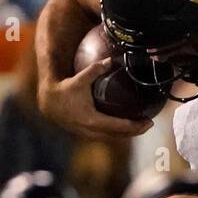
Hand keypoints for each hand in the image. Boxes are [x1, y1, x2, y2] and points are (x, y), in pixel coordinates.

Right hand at [38, 57, 153, 138]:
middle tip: (148, 124)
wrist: (49, 102)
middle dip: (135, 131)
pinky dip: (117, 132)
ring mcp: (89, 134)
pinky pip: (106, 135)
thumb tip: (110, 59)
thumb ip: (95, 69)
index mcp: (93, 120)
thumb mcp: (80, 79)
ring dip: (127, 133)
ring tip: (140, 126)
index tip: (149, 121)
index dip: (136, 125)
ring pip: (113, 137)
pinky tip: (125, 125)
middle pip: (119, 135)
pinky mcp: (86, 133)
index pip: (120, 126)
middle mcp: (92, 130)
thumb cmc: (65, 89)